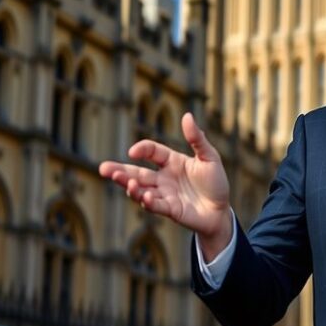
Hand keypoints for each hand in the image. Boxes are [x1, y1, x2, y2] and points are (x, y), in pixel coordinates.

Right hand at [99, 112, 231, 259]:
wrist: (222, 211)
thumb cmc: (216, 182)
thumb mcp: (210, 157)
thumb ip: (197, 139)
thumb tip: (186, 115)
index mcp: (172, 162)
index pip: (152, 151)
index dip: (142, 149)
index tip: (134, 151)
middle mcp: (164, 178)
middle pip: (137, 173)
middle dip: (120, 171)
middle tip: (103, 168)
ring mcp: (164, 195)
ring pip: (141, 190)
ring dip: (131, 186)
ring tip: (124, 182)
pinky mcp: (169, 210)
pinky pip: (155, 206)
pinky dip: (148, 202)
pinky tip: (143, 197)